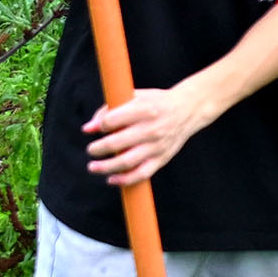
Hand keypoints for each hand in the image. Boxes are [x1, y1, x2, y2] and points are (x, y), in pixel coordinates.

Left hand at [84, 84, 214, 183]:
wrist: (188, 109)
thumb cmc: (156, 102)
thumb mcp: (136, 96)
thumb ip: (111, 108)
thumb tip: (89, 127)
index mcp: (144, 109)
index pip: (113, 120)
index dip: (99, 126)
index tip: (92, 129)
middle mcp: (151, 128)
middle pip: (116, 143)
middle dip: (98, 148)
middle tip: (91, 150)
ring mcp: (157, 146)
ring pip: (126, 161)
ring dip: (105, 166)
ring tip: (93, 166)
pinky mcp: (162, 158)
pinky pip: (141, 174)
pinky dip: (124, 179)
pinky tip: (111, 179)